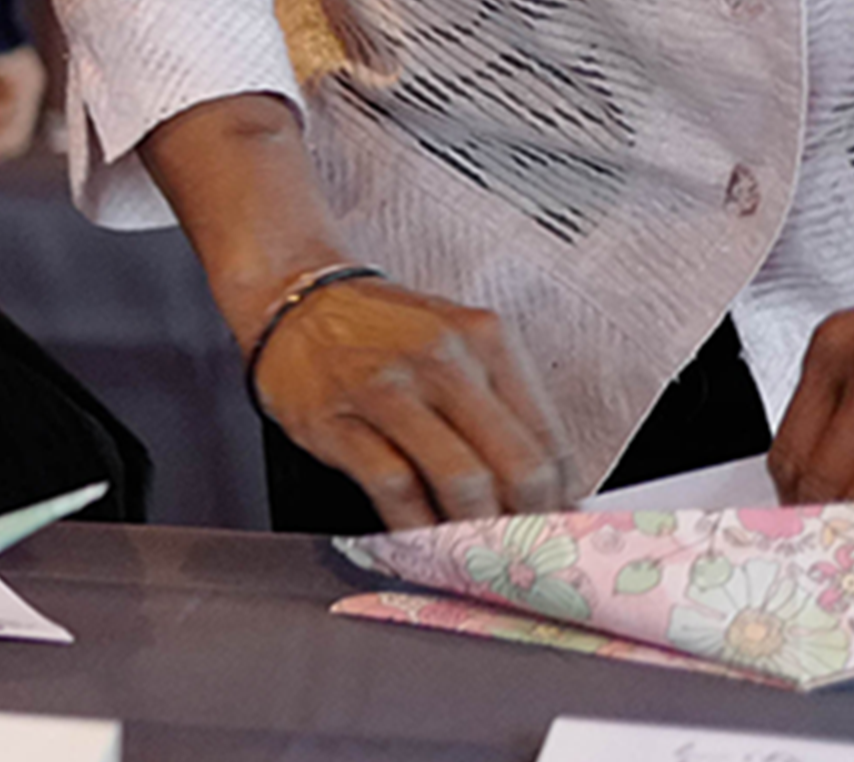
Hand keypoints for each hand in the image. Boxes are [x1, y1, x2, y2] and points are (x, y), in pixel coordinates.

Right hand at [249, 272, 574, 528]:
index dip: (559, 498)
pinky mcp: (335, 419)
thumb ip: (499, 402)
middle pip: (517, 464)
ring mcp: (385, 388)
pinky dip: (415, 524)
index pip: (548, 439)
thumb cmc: (381, 330)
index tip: (556, 528)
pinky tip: (421, 535)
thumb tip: (542, 485)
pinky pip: (394, 486)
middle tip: (525, 553)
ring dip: (476, 531)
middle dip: (529, 523)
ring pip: (461, 480)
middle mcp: (441, 358)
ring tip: (478, 551)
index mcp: (484, 337)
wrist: (293, 299)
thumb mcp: (454, 342)